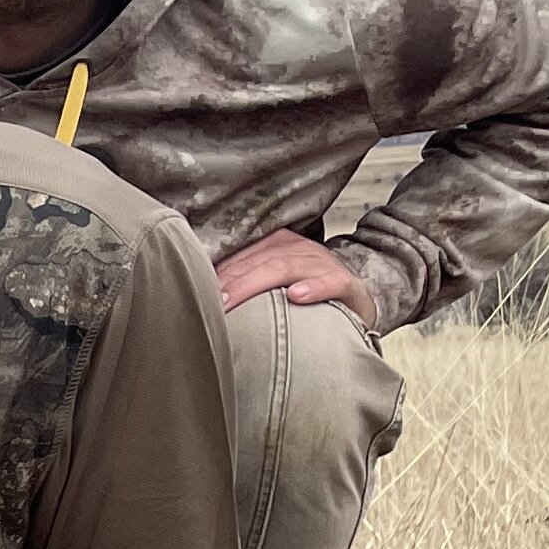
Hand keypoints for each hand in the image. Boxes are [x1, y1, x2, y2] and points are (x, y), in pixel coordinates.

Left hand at [217, 229, 378, 329]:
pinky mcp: (344, 283)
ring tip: (233, 299)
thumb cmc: (304, 291)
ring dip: (256, 283)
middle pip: (258, 261)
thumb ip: (241, 283)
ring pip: (285, 267)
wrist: (353, 298)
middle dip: (230, 282)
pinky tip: (296, 296)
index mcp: (276, 245)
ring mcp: (321, 264)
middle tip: (209, 303)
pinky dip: (313, 288)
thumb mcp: (271, 283)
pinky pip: (329, 282)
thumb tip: (201, 296)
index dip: (218, 275)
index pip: (241, 257)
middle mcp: (297, 249)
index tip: (196, 294)